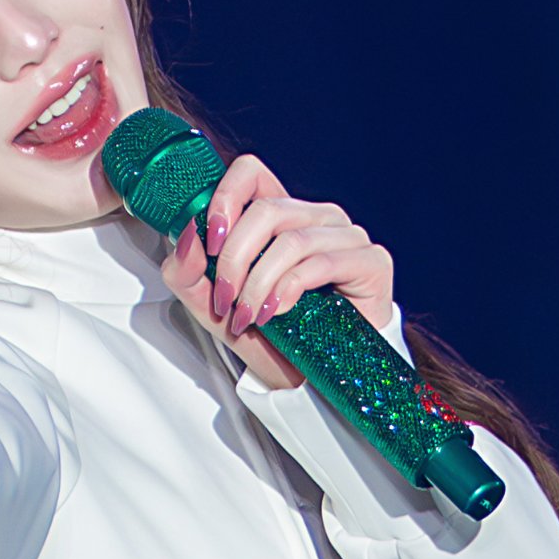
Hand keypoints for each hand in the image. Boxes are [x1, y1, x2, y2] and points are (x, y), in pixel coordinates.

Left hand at [156, 154, 396, 391]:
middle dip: (235, 258)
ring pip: (291, 240)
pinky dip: (289, 290)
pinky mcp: (371, 261)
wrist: (310, 385)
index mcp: (282, 216)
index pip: (251, 173)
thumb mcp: (213, 308)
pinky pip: (321, 263)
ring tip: (249, 316)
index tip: (211, 241)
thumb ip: (187, 271)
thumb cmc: (270, 340)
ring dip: (259, 283)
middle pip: (266, 210)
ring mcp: (347, 236)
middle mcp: (316, 218)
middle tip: (225, 299)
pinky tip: (277, 312)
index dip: (225, 198)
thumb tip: (187, 235)